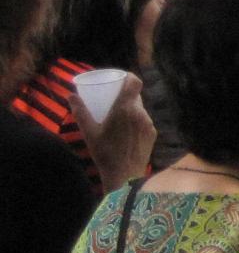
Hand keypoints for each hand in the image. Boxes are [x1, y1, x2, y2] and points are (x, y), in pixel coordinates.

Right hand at [72, 77, 155, 193]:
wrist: (124, 175)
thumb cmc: (104, 153)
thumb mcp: (89, 132)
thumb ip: (80, 112)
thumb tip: (71, 95)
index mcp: (125, 109)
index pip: (135, 82)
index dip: (129, 76)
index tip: (120, 78)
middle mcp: (140, 113)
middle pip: (136, 96)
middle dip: (125, 95)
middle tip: (113, 99)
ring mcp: (148, 123)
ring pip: (140, 109)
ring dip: (130, 109)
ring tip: (117, 117)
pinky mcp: (152, 133)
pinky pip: (144, 121)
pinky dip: (135, 121)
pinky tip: (125, 131)